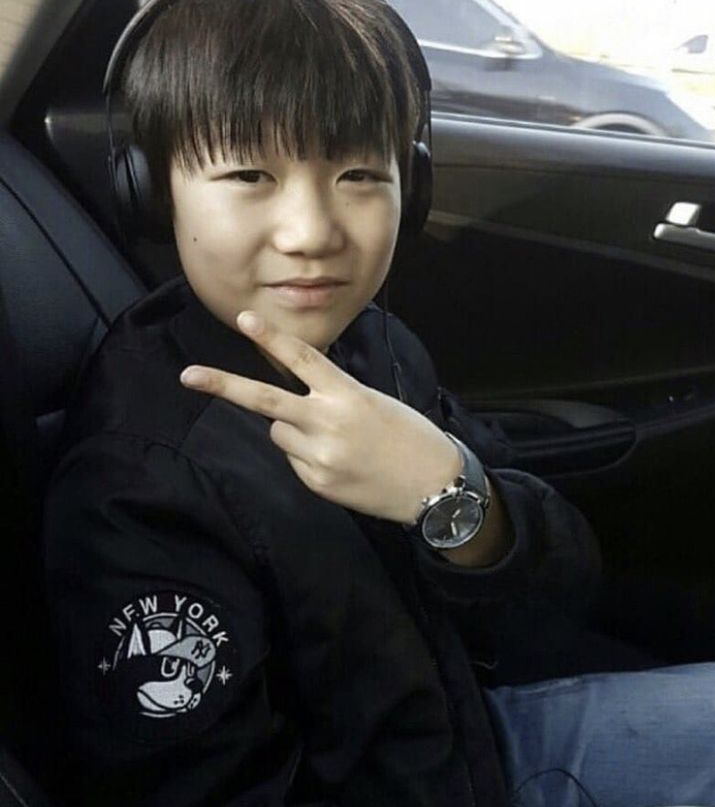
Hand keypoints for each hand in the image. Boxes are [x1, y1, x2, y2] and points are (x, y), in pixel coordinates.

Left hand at [180, 311, 460, 522]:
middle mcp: (327, 425)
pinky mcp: (316, 484)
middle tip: (188, 376)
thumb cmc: (409, 436)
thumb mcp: (373, 403)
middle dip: (223, 385)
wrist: (434, 487)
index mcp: (347, 396)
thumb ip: (331, 399)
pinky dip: (308, 457)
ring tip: (335, 442)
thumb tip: (291, 408)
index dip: (271, 338)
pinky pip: (294, 461)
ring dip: (293, 430)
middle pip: (265, 400)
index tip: (245, 318)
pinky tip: (340, 463)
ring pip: (280, 433)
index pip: (303, 359)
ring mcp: (319, 458)